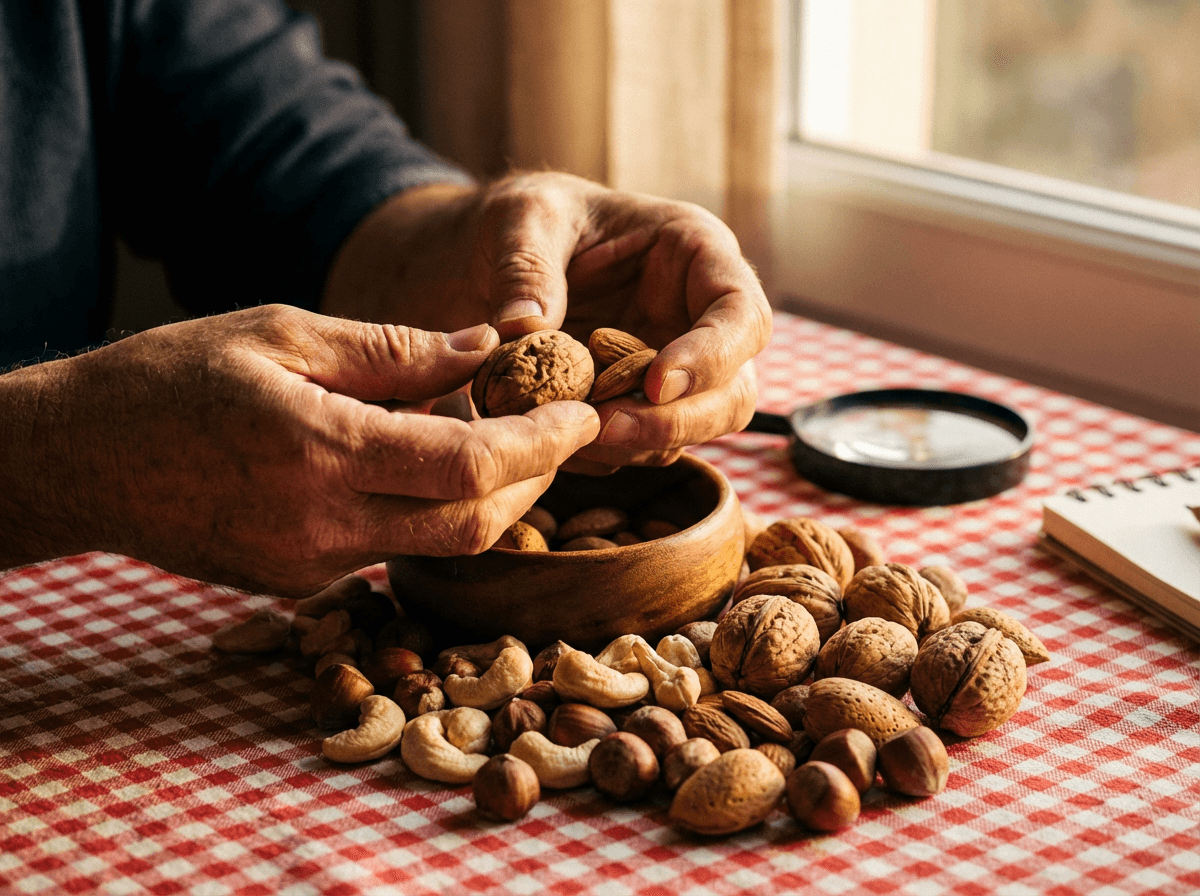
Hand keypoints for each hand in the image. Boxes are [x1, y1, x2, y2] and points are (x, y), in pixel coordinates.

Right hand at [0, 306, 598, 594]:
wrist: (80, 459)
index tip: (583, 412)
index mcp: (321, 450)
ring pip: (440, 546)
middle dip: (536, 479)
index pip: (471, 465)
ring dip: (491, 500)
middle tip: (563, 430)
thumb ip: (393, 348)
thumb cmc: (172, 378)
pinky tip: (432, 469)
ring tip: (512, 443)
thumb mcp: (282, 334)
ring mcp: (309, 566)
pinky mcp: (297, 584)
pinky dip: (430, 512)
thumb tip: (486, 347)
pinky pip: (392, 551)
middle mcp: (322, 525)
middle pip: (474, 524)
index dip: (542, 443)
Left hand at [323, 172, 770, 469]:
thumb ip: (527, 268)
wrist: (495, 256)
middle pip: (733, 390)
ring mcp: (675, 366)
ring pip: (694, 429)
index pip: (741, 314)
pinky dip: (607, 453)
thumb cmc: (526, 219)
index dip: (712, 356)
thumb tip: (524, 326)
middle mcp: (699, 316)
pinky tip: (557, 438)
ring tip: (567, 432)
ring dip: (637, 443)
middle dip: (675, 420)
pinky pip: (645, 447)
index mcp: (696, 253)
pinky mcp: (641, 404)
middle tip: (604, 428)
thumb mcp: (522, 221)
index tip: (655, 384)